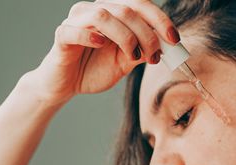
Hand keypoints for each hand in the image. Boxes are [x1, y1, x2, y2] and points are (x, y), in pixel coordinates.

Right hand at [28, 0, 180, 105]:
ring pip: (103, 15)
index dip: (159, 19)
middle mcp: (94, 10)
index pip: (139, 4)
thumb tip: (166, 46)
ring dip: (125, 36)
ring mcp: (76, 21)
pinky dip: (89, 35)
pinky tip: (101, 44)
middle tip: (154, 55)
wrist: (67, 85)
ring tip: (132, 56)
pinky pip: (74, 29)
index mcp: (112, 12)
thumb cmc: (94, 69)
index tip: (174, 39)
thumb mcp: (126, 61)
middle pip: (125, 9)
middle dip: (146, 33)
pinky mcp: (62, 36)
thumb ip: (143, 51)